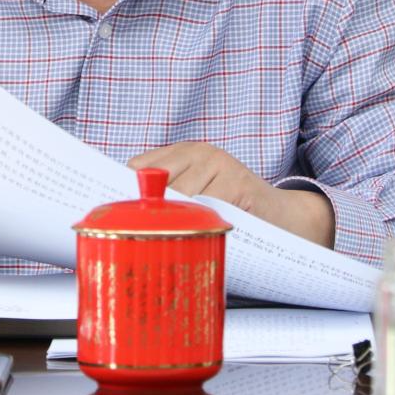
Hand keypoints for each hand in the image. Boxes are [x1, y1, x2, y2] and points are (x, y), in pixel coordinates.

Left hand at [128, 142, 334, 248]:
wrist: (285, 217)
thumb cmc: (233, 212)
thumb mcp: (198, 196)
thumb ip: (167, 199)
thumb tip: (121, 217)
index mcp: (182, 152)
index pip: (137, 166)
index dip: (123, 192)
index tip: (109, 215)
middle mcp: (198, 151)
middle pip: (153, 182)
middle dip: (145, 212)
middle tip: (137, 239)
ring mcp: (219, 163)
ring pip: (177, 198)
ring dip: (172, 225)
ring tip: (172, 243)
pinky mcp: (237, 182)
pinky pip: (205, 208)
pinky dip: (199, 227)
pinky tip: (202, 238)